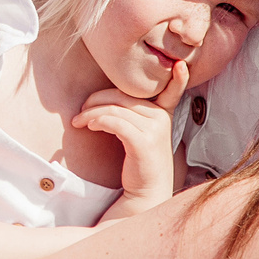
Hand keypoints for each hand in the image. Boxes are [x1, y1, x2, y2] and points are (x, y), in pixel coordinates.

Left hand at [72, 66, 187, 206]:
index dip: (179, 79)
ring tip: (79, 121)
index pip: (173, 92)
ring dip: (91, 112)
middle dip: (97, 99)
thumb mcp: (138, 133)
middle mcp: (162, 118)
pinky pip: (115, 122)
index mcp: (163, 113)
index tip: (179, 65)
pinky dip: (98, 120)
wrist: (145, 192)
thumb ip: (131, 114)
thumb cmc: (137, 161)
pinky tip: (89, 125)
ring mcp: (155, 129)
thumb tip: (103, 99)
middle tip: (81, 110)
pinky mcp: (144, 142)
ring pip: (115, 109)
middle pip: (123, 96)